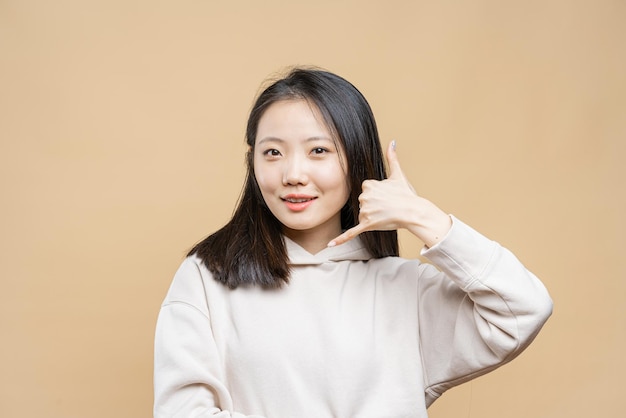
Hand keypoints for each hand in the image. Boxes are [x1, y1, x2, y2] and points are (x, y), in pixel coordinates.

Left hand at [328, 141, 451, 247]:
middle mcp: (364, 197)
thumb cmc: (407, 194)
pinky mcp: (366, 225)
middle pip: (363, 202)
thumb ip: (392, 158)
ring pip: (362, 215)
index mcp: (369, 185)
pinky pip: (351, 232)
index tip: (386, 196)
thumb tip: (392, 142)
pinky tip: (330, 245)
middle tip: (388, 206)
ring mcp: (365, 211)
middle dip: (374, 206)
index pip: (366, 190)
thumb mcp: (398, 174)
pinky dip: (340, 239)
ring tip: (386, 214)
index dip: (376, 194)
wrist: (414, 212)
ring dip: (372, 217)